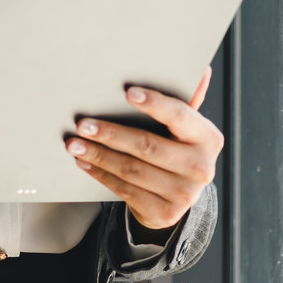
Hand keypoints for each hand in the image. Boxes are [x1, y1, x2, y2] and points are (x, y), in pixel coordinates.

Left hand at [64, 67, 221, 231]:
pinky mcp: (165, 213)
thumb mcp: (185, 127)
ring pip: (131, 170)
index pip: (180, 115)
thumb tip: (202, 70)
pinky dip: (101, 175)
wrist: (178, 195)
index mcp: (208, 138)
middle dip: (111, 134)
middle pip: (148, 146)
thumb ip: (187, 100)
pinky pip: (125, 190)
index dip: (154, 103)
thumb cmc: (176, 148)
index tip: (127, 92)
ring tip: (75, 144)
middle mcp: (201, 168)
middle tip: (83, 124)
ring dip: (99, 155)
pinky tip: (85, 163)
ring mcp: (183, 194)